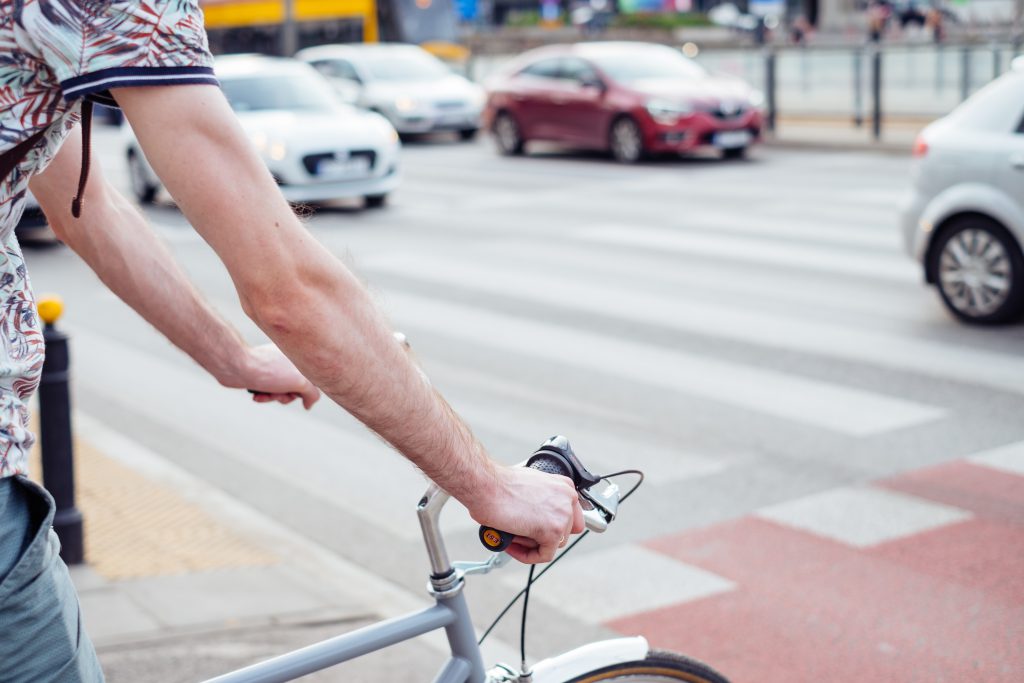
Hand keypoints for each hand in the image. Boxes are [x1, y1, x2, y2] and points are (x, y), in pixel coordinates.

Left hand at [223, 343, 319, 408]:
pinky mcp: (261, 374)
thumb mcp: (300, 382)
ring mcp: (274, 367)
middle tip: (279, 392)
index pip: (313, 379)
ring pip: (282, 391)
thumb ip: (312, 393)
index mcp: (299, 357)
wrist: (236, 367)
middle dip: (287, 395)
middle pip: (297, 387)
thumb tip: (308, 404)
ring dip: (274, 397)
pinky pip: (269, 390)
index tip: (295, 390)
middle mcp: (288, 360)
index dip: (305, 390)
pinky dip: (264, 396)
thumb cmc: (268, 371)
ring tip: (264, 393)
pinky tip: (256, 395)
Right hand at [468, 466, 584, 563]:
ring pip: (553, 544)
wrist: (486, 485)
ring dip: (531, 544)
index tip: (535, 529)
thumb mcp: (529, 486)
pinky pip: (543, 555)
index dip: (550, 525)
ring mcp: (563, 515)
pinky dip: (527, 556)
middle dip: (542, 536)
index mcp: (564, 486)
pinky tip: (511, 545)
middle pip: (564, 531)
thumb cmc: (498, 484)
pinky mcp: (553, 532)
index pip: (570, 516)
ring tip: (512, 535)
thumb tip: (538, 514)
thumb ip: (542, 500)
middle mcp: (567, 498)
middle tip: (521, 534)